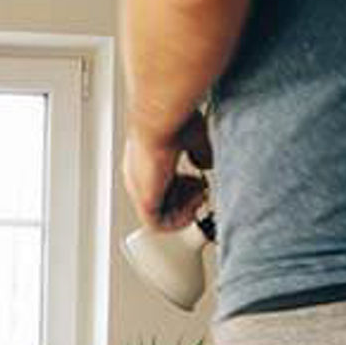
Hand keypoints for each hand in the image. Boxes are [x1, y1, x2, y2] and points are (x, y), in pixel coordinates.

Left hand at [125, 110, 211, 231]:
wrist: (160, 119)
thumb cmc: (172, 120)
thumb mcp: (193, 137)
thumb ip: (199, 153)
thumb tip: (206, 166)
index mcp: (146, 162)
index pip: (162, 184)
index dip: (183, 187)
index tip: (200, 181)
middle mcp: (139, 177)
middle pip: (162, 201)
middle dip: (186, 200)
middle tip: (202, 193)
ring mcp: (139, 190)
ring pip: (160, 214)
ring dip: (184, 211)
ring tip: (199, 198)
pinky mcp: (144, 199)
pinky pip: (157, 224)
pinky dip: (177, 222)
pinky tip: (193, 209)